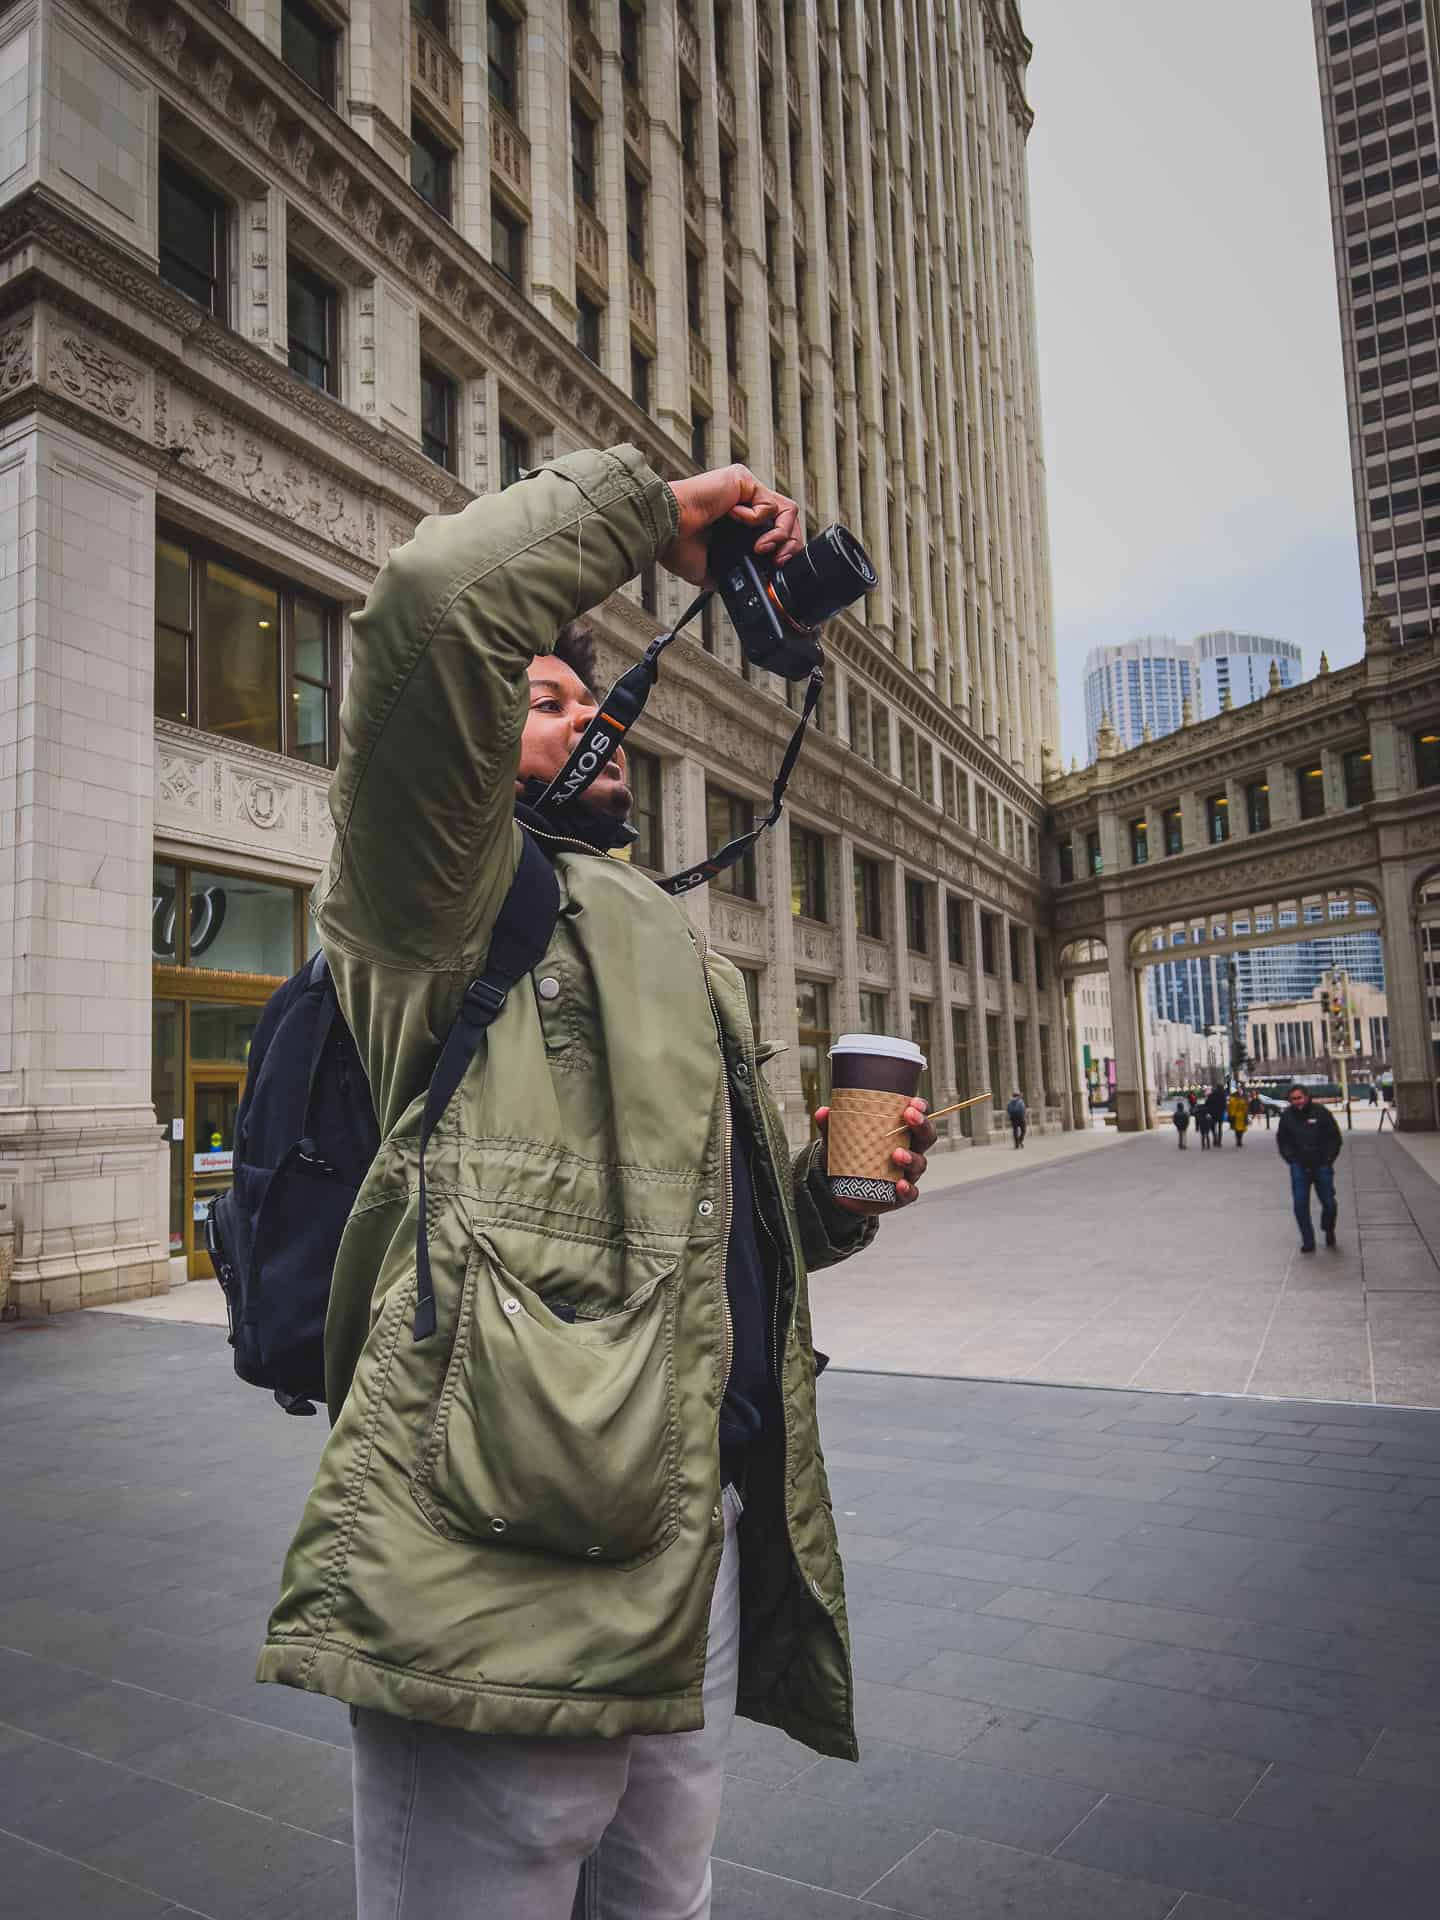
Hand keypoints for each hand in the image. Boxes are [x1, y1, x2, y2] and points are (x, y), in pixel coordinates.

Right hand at [660, 465, 802, 586]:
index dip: (782, 550)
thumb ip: (732, 571)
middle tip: (777, 561)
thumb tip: (750, 585)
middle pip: (787, 521)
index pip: (774, 532)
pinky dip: (754, 518)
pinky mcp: (743, 480)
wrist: (667, 531)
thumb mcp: (711, 569)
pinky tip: (732, 518)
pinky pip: (767, 503)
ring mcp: (744, 490)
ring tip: (760, 547)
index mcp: (736, 523)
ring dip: (780, 535)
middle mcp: (743, 503)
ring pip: (786, 511)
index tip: (776, 566)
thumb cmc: (677, 545)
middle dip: (789, 545)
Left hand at [815, 1099, 937, 1213]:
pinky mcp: (900, 1195)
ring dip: (911, 1157)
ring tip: (897, 1154)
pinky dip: (907, 1189)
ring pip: (920, 1164)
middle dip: (922, 1126)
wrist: (842, 1189)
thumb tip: (822, 1112)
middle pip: (926, 1137)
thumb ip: (832, 1126)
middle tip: (910, 1117)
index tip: (913, 1102)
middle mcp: (909, 1151)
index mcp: (900, 1133)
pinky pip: (910, 1193)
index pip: (917, 1117)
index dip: (921, 1108)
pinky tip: (899, 1185)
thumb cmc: (850, 1156)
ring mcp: (907, 1174)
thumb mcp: (840, 1140)